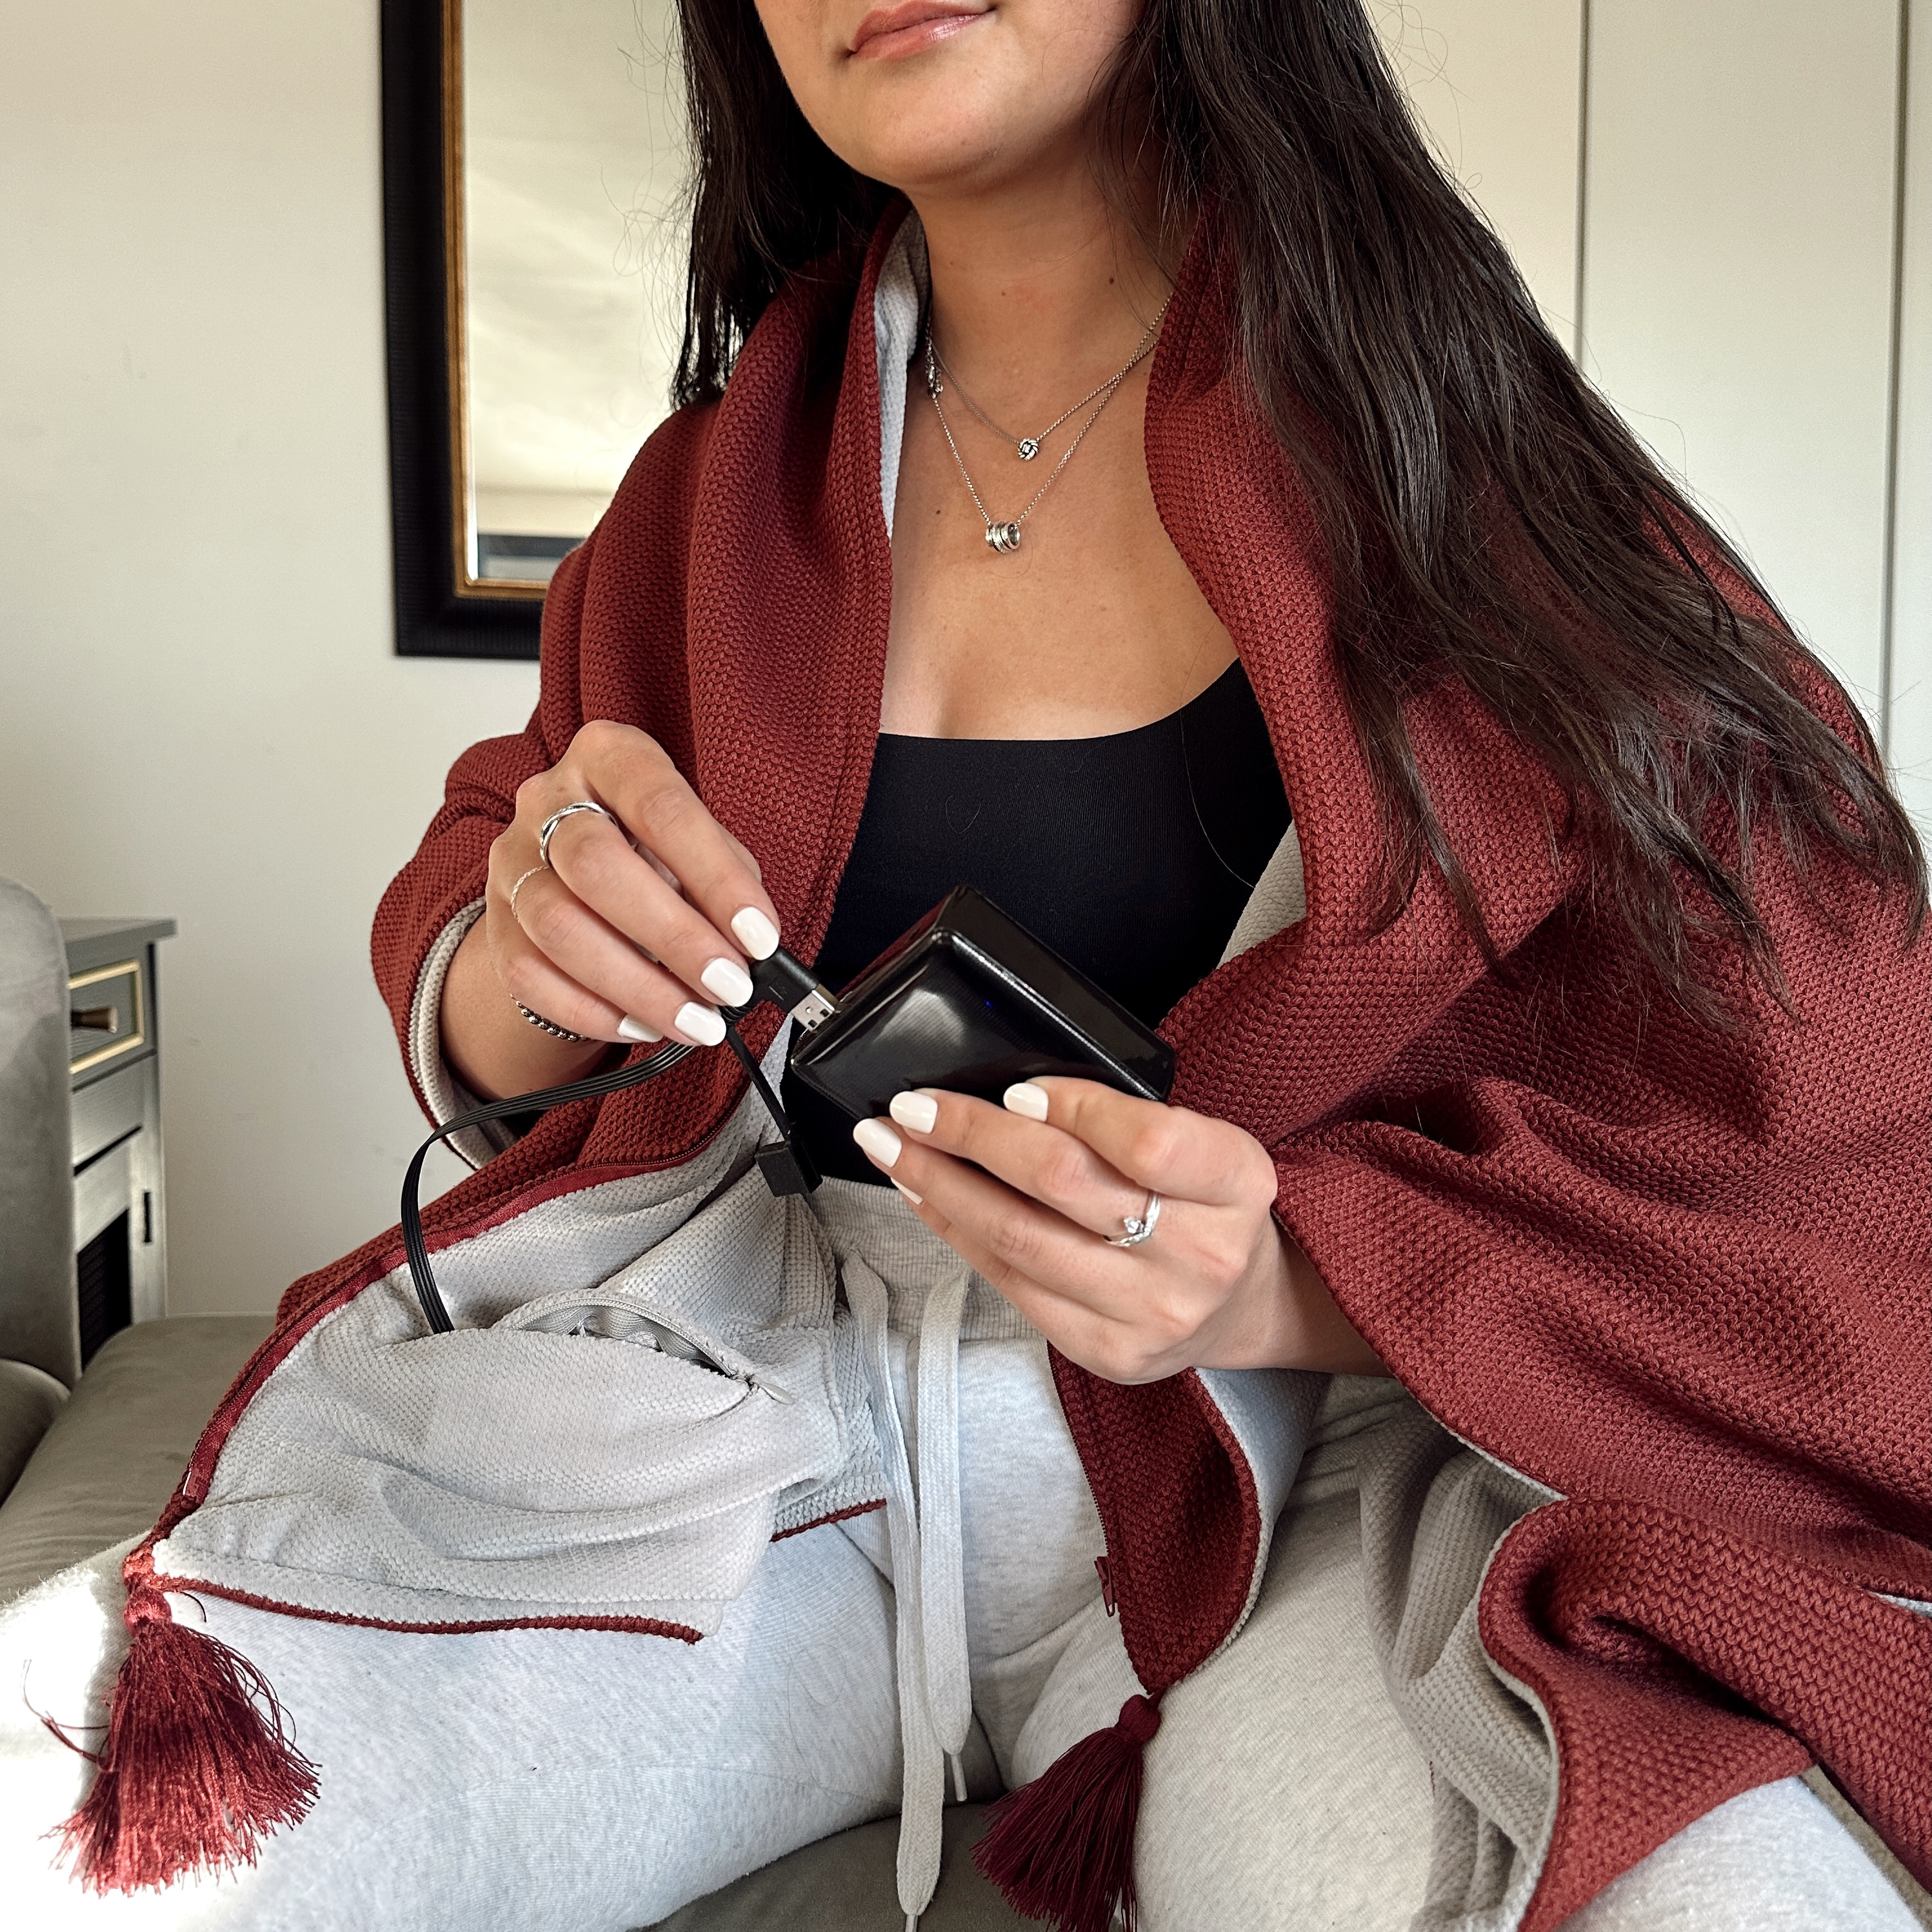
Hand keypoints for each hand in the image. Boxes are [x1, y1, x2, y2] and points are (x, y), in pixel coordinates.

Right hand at [441, 722, 783, 1098]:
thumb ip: (725, 880)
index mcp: (609, 757)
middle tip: (728, 986)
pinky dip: (595, 1012)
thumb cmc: (656, 852)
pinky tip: (645, 1026)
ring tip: (698, 1020)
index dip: (715, 876)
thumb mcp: (699, 843)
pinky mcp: (496, 923)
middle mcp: (547, 799)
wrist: (583, 877)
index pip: (661, 807)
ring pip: (559, 928)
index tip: (758, 936)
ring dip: (639, 988)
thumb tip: (751, 946)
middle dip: (673, 937)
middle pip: (595, 865)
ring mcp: (512, 861)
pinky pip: (530, 977)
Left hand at [850, 1079, 1386, 1383]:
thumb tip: (1007, 1096)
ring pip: (1020, 1238)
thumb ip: (1123, 1119)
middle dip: (972, 1135)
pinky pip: (1009, 1282)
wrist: (1239, 1306)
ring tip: (893, 1145)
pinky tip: (926, 1195)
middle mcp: (1201, 1256)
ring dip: (940, 1184)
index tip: (1012, 1088)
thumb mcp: (1200, 1144)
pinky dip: (956, 1231)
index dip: (1073, 1109)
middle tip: (913, 1105)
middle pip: (1064, 1185)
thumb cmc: (1205, 1205)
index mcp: (1237, 1183)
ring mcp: (1150, 1313)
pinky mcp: (1104, 1351)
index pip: (1147, 1141)